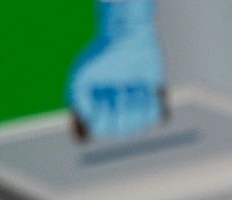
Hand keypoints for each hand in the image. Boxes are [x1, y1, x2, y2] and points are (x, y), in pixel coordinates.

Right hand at [67, 0, 165, 139]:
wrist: (128, 37)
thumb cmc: (102, 53)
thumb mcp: (80, 75)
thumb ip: (77, 99)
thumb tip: (87, 120)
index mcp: (97, 106)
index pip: (101, 129)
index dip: (103, 119)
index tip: (104, 101)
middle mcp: (116, 110)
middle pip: (121, 130)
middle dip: (120, 111)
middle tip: (120, 92)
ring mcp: (135, 108)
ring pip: (138, 126)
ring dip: (135, 106)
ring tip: (132, 87)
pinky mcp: (153, 102)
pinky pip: (155, 118)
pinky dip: (149, 104)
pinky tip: (144, 89)